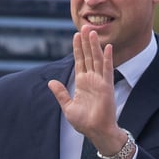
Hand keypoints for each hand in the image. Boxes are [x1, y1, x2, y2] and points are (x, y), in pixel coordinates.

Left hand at [47, 31, 122, 154]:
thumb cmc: (84, 122)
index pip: (79, 61)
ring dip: (94, 46)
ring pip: (96, 59)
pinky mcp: (107, 86)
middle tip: (85, 26)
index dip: (77, 48)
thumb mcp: (67, 107)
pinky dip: (107, 58)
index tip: (76, 35)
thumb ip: (60, 93)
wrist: (96, 131)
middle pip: (88, 56)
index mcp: (82, 83)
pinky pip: (107, 70)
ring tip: (92, 32)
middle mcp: (91, 79)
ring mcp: (100, 82)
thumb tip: (50, 82)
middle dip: (85, 42)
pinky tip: (108, 47)